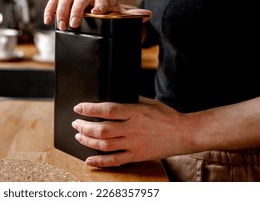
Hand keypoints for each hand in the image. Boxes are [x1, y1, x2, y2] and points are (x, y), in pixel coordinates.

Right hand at [43, 0, 151, 29]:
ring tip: (61, 26)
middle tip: (74, 24)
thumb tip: (148, 15)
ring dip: (62, 12)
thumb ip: (132, 15)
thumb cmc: (108, 11)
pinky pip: (54, 2)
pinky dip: (49, 10)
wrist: (98, 8)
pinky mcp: (63, 1)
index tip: (98, 14)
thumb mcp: (120, 14)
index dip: (99, 5)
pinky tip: (47, 21)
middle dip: (76, 11)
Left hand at [71, 97, 187, 166]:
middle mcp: (132, 129)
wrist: (183, 133)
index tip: (78, 108)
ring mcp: (134, 144)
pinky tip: (89, 160)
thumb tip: (114, 98)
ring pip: (105, 145)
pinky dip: (100, 162)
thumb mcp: (148, 102)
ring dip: (88, 141)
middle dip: (84, 127)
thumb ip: (131, 101)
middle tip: (76, 123)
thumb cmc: (166, 116)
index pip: (107, 110)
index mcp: (134, 112)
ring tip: (79, 137)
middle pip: (102, 130)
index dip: (90, 109)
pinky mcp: (137, 156)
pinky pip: (115, 161)